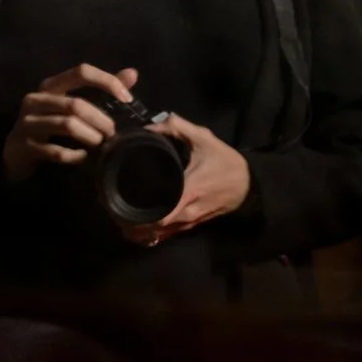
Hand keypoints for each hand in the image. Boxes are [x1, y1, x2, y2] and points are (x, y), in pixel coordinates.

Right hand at [1, 64, 140, 181]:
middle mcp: (36, 99)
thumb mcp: (72, 104)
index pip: (81, 71)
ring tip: (100, 145)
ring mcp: (27, 123)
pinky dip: (75, 156)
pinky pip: (56, 151)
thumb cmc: (48, 125)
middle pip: (76, 104)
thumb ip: (102, 89)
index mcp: (50, 86)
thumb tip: (132, 73)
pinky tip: (84, 158)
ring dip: (90, 137)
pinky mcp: (24, 146)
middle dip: (100, 120)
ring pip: (67, 125)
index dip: (107, 81)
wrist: (14, 153)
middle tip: (113, 133)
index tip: (127, 99)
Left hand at [123, 114, 252, 246]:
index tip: (117, 204)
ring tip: (120, 217)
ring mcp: (189, 222)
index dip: (136, 216)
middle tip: (112, 208)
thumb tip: (150, 126)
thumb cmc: (225, 163)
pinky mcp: (191, 225)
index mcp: (187, 192)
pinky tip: (137, 227)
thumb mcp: (204, 139)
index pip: (158, 216)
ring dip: (139, 230)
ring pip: (158, 235)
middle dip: (131, 223)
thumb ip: (177, 128)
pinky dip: (151, 234)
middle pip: (153, 228)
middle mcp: (186, 212)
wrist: (248, 185)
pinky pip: (167, 235)